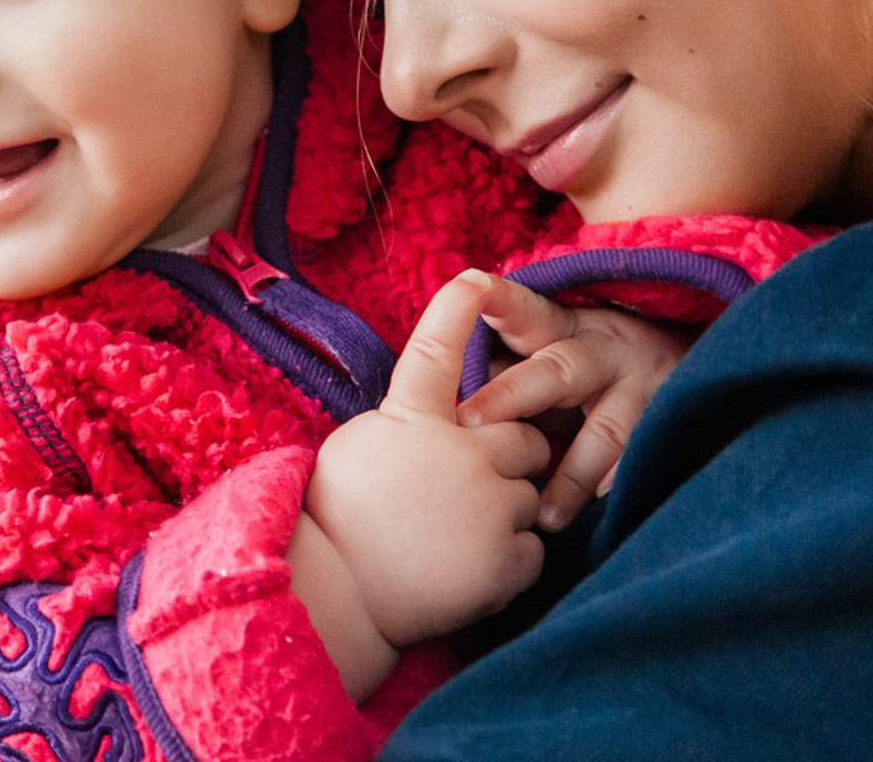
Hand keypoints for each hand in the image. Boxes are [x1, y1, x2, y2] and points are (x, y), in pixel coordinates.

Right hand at [304, 271, 549, 649]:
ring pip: (530, 498)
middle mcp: (459, 451)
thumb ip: (409, 425)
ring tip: (455, 541)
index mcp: (412, 419)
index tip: (477, 277)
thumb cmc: (339, 518)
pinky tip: (465, 571)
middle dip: (509, 462)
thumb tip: (441, 422)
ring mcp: (487, 504)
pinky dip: (507, 563)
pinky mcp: (506, 558)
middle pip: (524, 439)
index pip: (435, 350)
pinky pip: (532, 550)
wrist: (340, 594)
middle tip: (466, 494)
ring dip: (505, 516)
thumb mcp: (362, 447)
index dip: (458, 309)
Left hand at [457, 273, 688, 531]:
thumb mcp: (554, 351)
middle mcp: (604, 351)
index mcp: (564, 327)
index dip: (500, 300)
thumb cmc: (590, 369)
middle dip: (511, 395)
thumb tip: (450, 408)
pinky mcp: (672, 429)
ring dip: (573, 476)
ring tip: (546, 516)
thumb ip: (508, 370)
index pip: (525, 310)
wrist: (700, 370)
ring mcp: (643, 390)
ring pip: (607, 431)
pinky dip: (619, 498)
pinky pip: (644, 466)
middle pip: (556, 371)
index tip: (476, 289)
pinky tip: (599, 530)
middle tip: (469, 420)